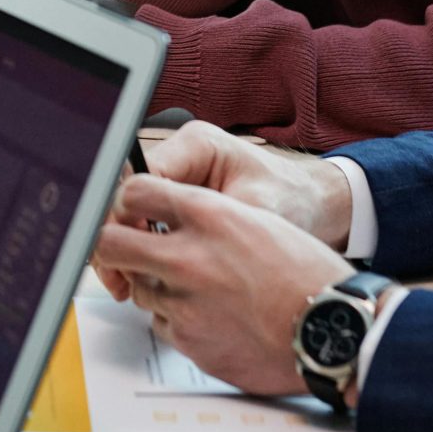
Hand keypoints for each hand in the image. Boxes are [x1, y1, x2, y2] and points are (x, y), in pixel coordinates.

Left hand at [89, 176, 357, 397]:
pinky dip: (179, 320)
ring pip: (139, 287)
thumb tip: (162, 211)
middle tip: (123, 248)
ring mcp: (184, 302)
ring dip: (156, 285)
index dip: (126, 201)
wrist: (334, 331)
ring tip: (198, 288)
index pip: (134, 191)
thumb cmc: (305, 274)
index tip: (129, 209)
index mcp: (209, 214)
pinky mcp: (187, 341)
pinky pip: (163, 324)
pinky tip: (213, 317)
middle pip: (110, 243)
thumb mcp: (257, 220)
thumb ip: (205, 213)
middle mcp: (188, 256)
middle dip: (110, 245)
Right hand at [96, 122, 355, 277]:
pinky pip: (146, 223)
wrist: (316, 207)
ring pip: (131, 211)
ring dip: (126, 247)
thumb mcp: (255, 214)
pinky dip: (141, 251)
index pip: (141, 177)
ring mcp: (179, 178)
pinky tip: (141, 279)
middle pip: (128, 194)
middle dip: (116, 237)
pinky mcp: (180, 200)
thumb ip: (213, 226)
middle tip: (116, 278)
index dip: (124, 218)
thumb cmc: (293, 202)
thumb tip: (171, 245)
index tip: (118, 252)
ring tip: (126, 286)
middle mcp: (182, 156)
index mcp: (197, 145)